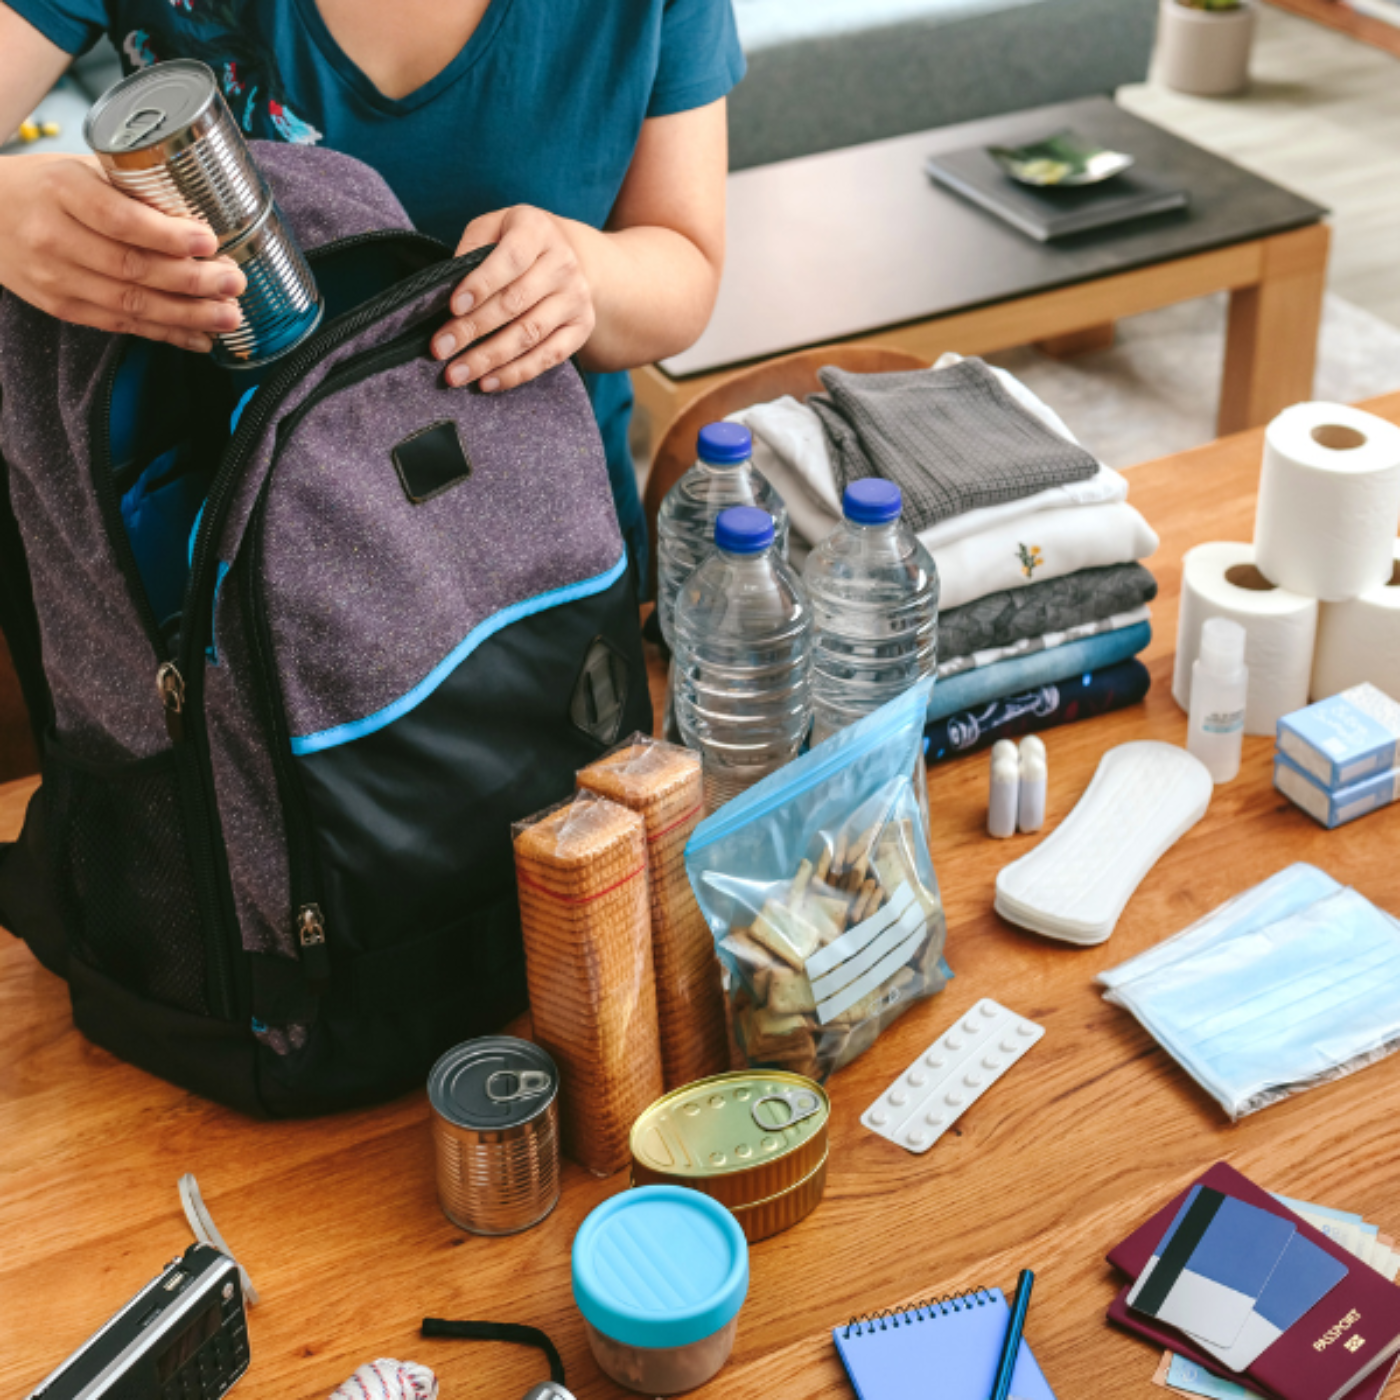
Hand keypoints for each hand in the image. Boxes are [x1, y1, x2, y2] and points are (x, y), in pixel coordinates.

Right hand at [0, 153, 244, 350]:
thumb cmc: (43, 187)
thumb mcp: (80, 170)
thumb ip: (131, 191)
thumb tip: (200, 219)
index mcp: (61, 191)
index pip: (120, 220)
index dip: (168, 236)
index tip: (209, 241)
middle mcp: (54, 237)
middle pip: (132, 268)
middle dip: (192, 281)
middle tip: (234, 283)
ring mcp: (55, 279)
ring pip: (131, 304)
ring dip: (187, 315)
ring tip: (229, 316)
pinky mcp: (61, 308)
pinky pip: (121, 326)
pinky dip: (165, 333)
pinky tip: (200, 335)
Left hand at [434, 205, 595, 391]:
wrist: (569, 255)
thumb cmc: (516, 243)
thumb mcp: (493, 227)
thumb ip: (471, 248)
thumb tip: (446, 288)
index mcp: (537, 231)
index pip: (510, 260)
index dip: (481, 284)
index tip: (453, 308)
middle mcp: (563, 264)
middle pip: (515, 303)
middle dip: (472, 329)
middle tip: (440, 349)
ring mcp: (576, 298)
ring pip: (529, 335)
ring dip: (489, 358)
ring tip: (457, 373)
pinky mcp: (581, 327)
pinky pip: (548, 357)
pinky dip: (516, 373)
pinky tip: (488, 382)